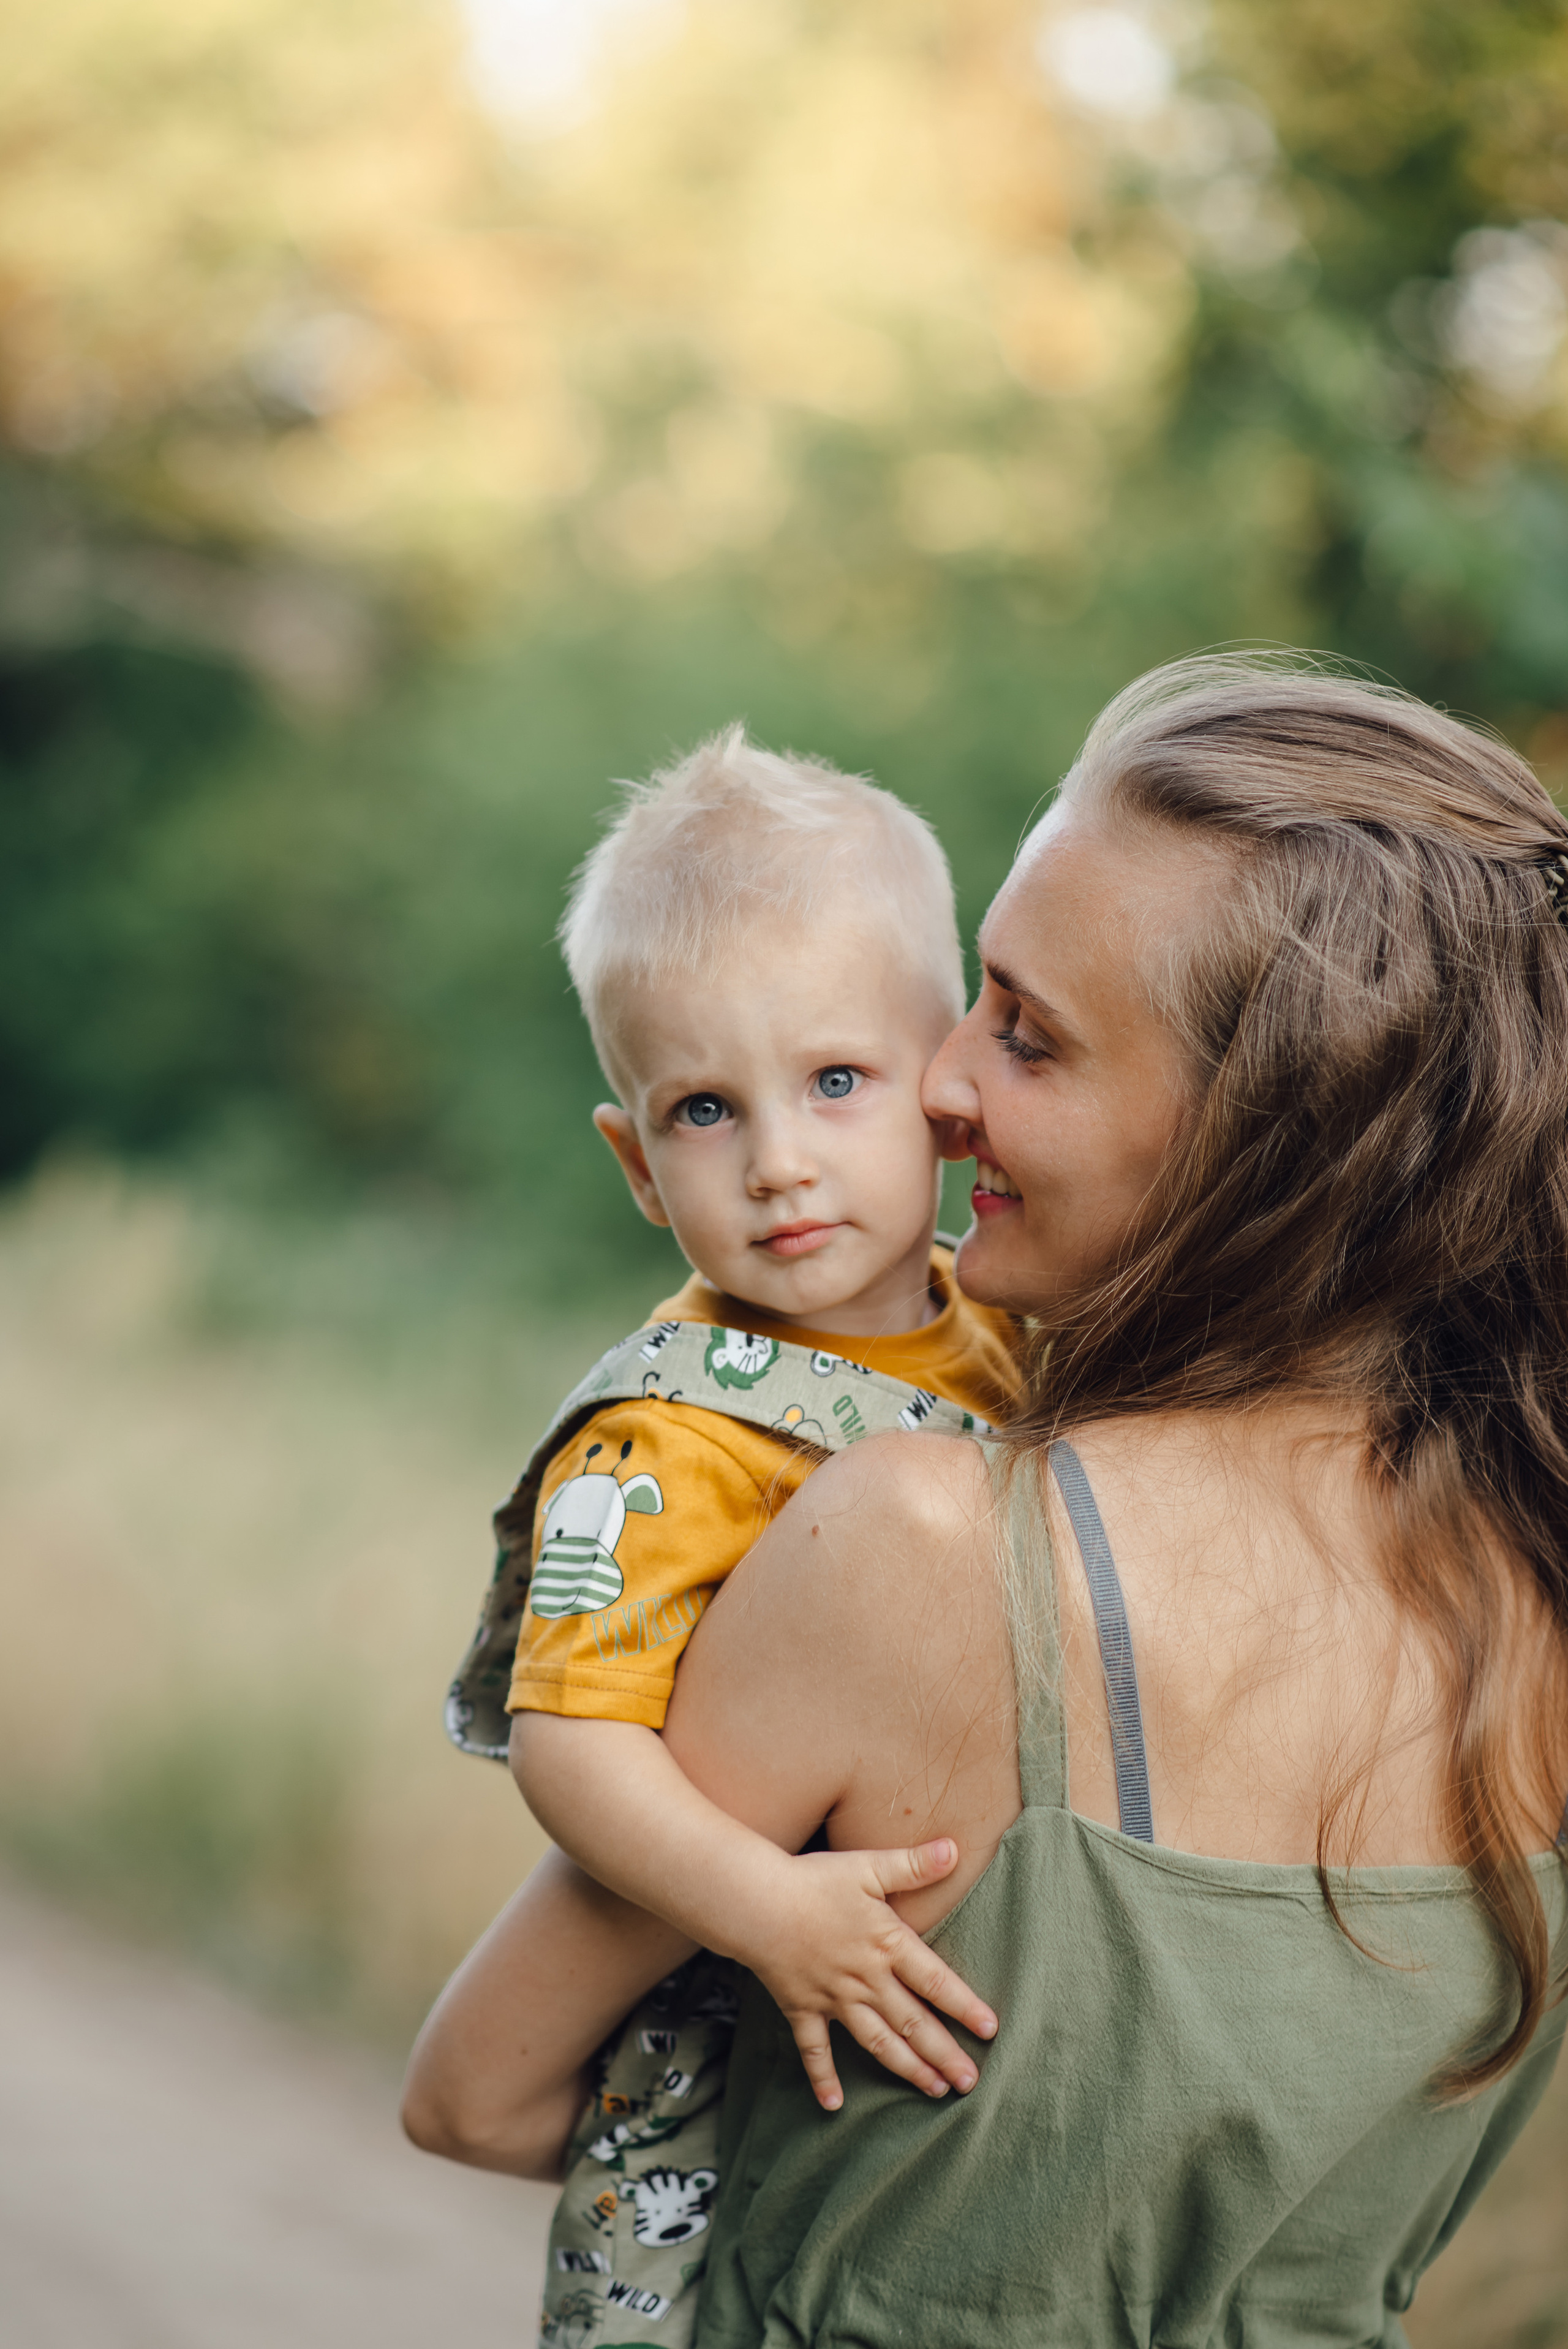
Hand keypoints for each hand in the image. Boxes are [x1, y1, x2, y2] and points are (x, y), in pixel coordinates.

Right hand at [740, 1838, 997, 2111]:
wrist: (755, 1902)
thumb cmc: (813, 1881)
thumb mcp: (868, 1866)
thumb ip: (913, 1864)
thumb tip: (956, 1848)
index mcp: (886, 1945)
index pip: (935, 1982)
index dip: (964, 2007)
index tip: (990, 2031)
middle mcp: (866, 1980)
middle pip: (913, 2023)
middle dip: (944, 2054)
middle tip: (970, 2082)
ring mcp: (834, 1999)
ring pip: (877, 2042)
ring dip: (907, 2069)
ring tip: (934, 2090)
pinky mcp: (802, 2009)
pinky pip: (814, 2050)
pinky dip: (823, 2077)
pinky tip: (834, 2105)